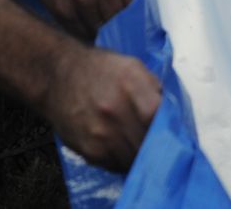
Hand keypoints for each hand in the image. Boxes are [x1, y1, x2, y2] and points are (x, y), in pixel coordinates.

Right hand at [28, 0, 146, 40]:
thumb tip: (147, 12)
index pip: (140, 5)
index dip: (135, 14)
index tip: (131, 18)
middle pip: (122, 19)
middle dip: (118, 22)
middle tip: (112, 17)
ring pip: (103, 28)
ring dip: (101, 27)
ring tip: (96, 13)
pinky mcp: (65, 9)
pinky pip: (83, 32)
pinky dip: (85, 28)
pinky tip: (83, 15)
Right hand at [44, 46, 161, 171]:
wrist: (57, 77)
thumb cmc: (99, 70)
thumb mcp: (131, 66)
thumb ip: (154, 87)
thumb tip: (173, 111)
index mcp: (130, 82)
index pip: (158, 115)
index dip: (169, 126)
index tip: (172, 129)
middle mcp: (114, 109)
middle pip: (148, 141)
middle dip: (156, 143)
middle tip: (159, 141)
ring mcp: (101, 132)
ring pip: (134, 158)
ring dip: (140, 155)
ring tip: (139, 145)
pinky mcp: (90, 150)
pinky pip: (116, 165)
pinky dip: (123, 160)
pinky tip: (122, 148)